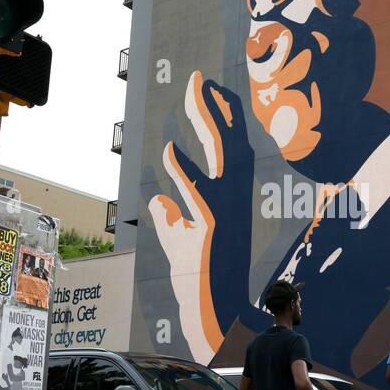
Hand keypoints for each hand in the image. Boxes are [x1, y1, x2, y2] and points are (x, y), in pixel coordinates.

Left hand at [147, 72, 253, 361]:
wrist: (211, 312)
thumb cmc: (194, 275)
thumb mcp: (176, 238)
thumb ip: (168, 215)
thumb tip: (158, 199)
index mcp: (226, 198)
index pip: (226, 148)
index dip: (218, 117)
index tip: (207, 89)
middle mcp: (231, 201)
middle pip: (225, 142)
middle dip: (211, 108)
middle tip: (197, 78)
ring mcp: (223, 213)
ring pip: (220, 158)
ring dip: (206, 123)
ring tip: (194, 93)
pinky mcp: (211, 230)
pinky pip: (196, 194)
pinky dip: (182, 172)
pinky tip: (168, 151)